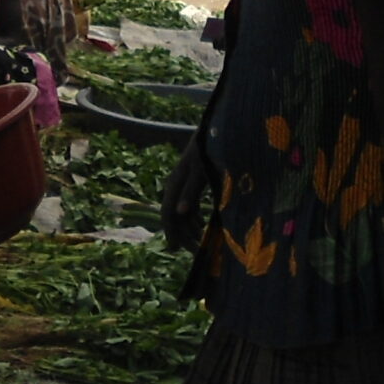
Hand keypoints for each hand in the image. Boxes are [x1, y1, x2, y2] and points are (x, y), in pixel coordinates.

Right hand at [160, 134, 211, 249]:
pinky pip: (191, 206)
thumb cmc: (208, 148)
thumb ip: (191, 191)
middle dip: (185, 235)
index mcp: (175, 183)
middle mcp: (177, 186)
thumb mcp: (201, 170)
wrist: (217, 130)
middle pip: (176, 216)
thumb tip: (180, 212)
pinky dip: (196, 219)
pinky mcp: (195, 183)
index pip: (167, 212)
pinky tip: (204, 229)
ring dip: (191, 229)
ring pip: (183, 213)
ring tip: (203, 244)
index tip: (176, 250)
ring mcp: (185, 184)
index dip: (171, 231)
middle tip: (198, 253)